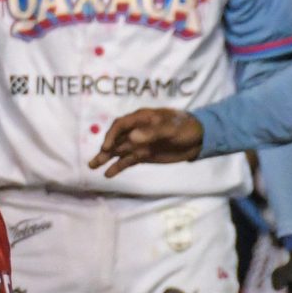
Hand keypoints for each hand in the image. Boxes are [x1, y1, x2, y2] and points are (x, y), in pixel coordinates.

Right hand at [90, 108, 204, 176]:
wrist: (199, 139)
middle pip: (116, 139)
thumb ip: (153, 132)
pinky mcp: (143, 155)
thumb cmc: (185, 127)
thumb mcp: (171, 128)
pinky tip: (108, 174)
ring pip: (118, 151)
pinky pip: (127, 161)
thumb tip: (133, 137)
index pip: (121, 125)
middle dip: (105, 149)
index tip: (108, 147)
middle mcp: (136, 130)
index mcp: (141, 118)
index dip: (112, 135)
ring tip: (92, 167)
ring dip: (106, 158)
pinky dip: (118, 167)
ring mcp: (139, 143)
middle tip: (94, 161)